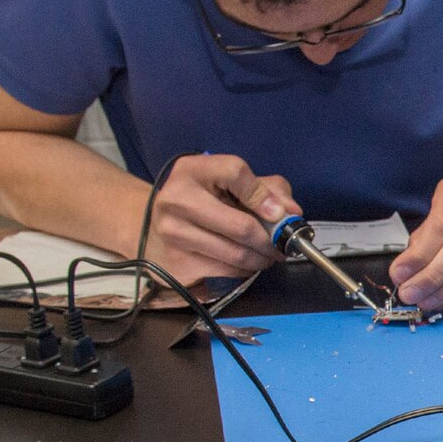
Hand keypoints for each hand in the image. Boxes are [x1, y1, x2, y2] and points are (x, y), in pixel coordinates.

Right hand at [146, 154, 288, 283]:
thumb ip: (267, 189)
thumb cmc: (202, 201)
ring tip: (267, 255)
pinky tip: (245, 262)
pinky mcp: (178, 262)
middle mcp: (177, 199)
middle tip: (281, 246)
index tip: (279, 213)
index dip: (263, 195)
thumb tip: (291, 212)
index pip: (235, 172)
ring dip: (262, 258)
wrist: (151, 228)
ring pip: (238, 254)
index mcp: (192, 170)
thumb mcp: (230, 184)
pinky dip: (245, 269)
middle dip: (271, 240)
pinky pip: (227, 270)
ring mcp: (174, 233)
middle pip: (241, 226)